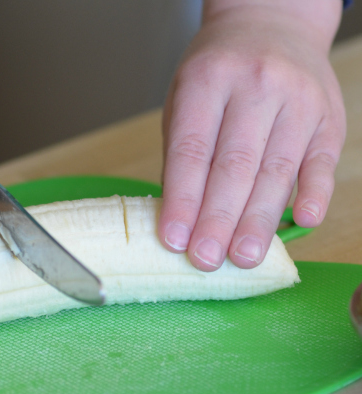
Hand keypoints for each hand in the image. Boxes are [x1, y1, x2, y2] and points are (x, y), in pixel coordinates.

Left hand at [158, 0, 345, 270]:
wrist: (271, 24)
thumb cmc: (217, 75)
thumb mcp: (184, 99)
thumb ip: (183, 153)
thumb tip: (180, 220)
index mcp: (207, 83)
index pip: (192, 151)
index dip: (182, 200)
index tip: (173, 239)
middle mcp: (255, 88)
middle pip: (235, 165)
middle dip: (218, 219)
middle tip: (206, 260)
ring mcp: (298, 102)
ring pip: (277, 170)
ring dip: (258, 220)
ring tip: (242, 257)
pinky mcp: (328, 118)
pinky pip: (322, 161)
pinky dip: (313, 193)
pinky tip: (303, 222)